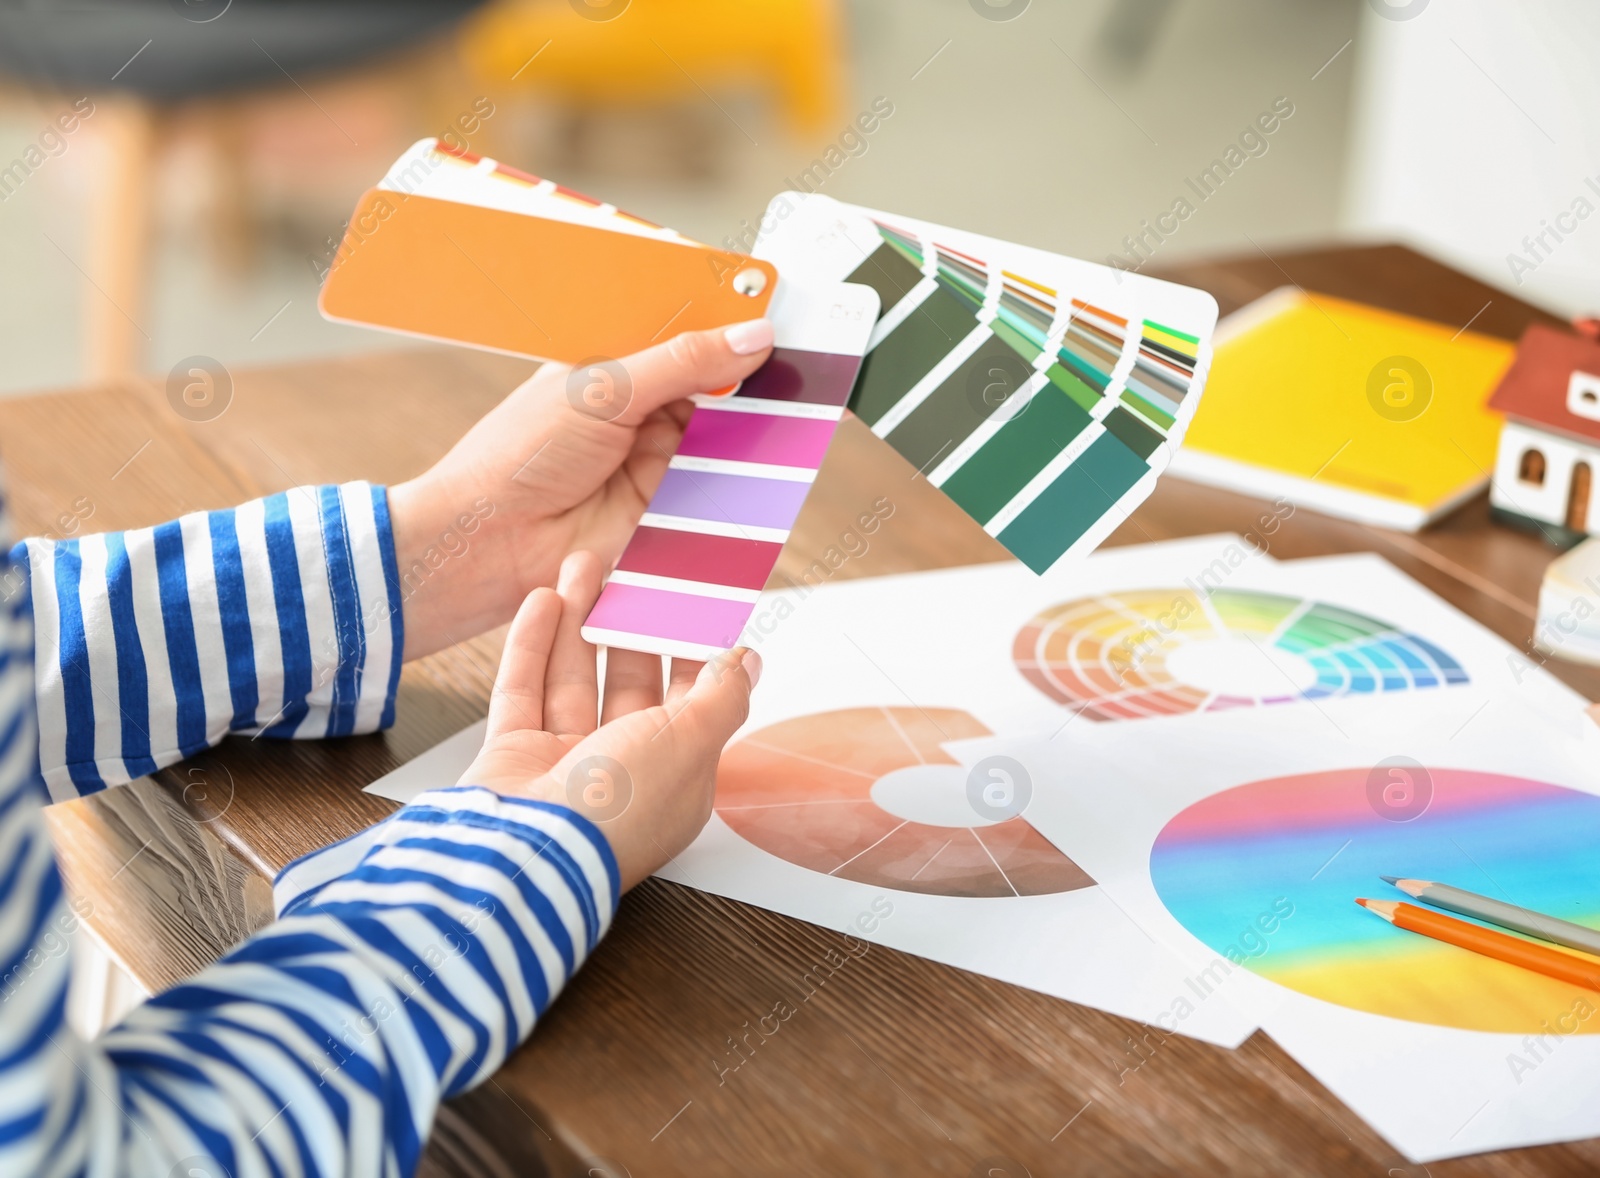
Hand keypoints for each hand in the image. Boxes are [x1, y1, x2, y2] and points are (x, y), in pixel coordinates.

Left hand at [388, 319, 774, 659]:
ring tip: (801, 402)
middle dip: (756, 374)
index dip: (730, 323)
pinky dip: (749, 478)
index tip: (778, 304)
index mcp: (616, 369)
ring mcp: (658, 464)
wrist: (488, 545)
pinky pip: (722, 490)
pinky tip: (779, 457)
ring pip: (727, 438)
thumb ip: (682, 362)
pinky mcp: (671, 513)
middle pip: (717, 388)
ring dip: (758, 426)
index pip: (686, 335)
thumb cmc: (520, 455)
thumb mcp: (604, 389)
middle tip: (804, 355)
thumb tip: (753, 335)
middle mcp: (641, 414)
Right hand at [459, 551, 761, 890]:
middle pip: (629, 684)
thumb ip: (721, 696)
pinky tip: (543, 600)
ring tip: (584, 565)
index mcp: (674, 778)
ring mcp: (562, 764)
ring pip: (573, 679)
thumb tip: (749, 662)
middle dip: (630, 625)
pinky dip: (532, 645)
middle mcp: (619, 771)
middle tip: (632, 571)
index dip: (691, 649)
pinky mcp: (514, 755)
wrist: (528, 853)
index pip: (690, 702)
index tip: (691, 600)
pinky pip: (524, 689)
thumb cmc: (615, 811)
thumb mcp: (691, 742)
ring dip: (579, 621)